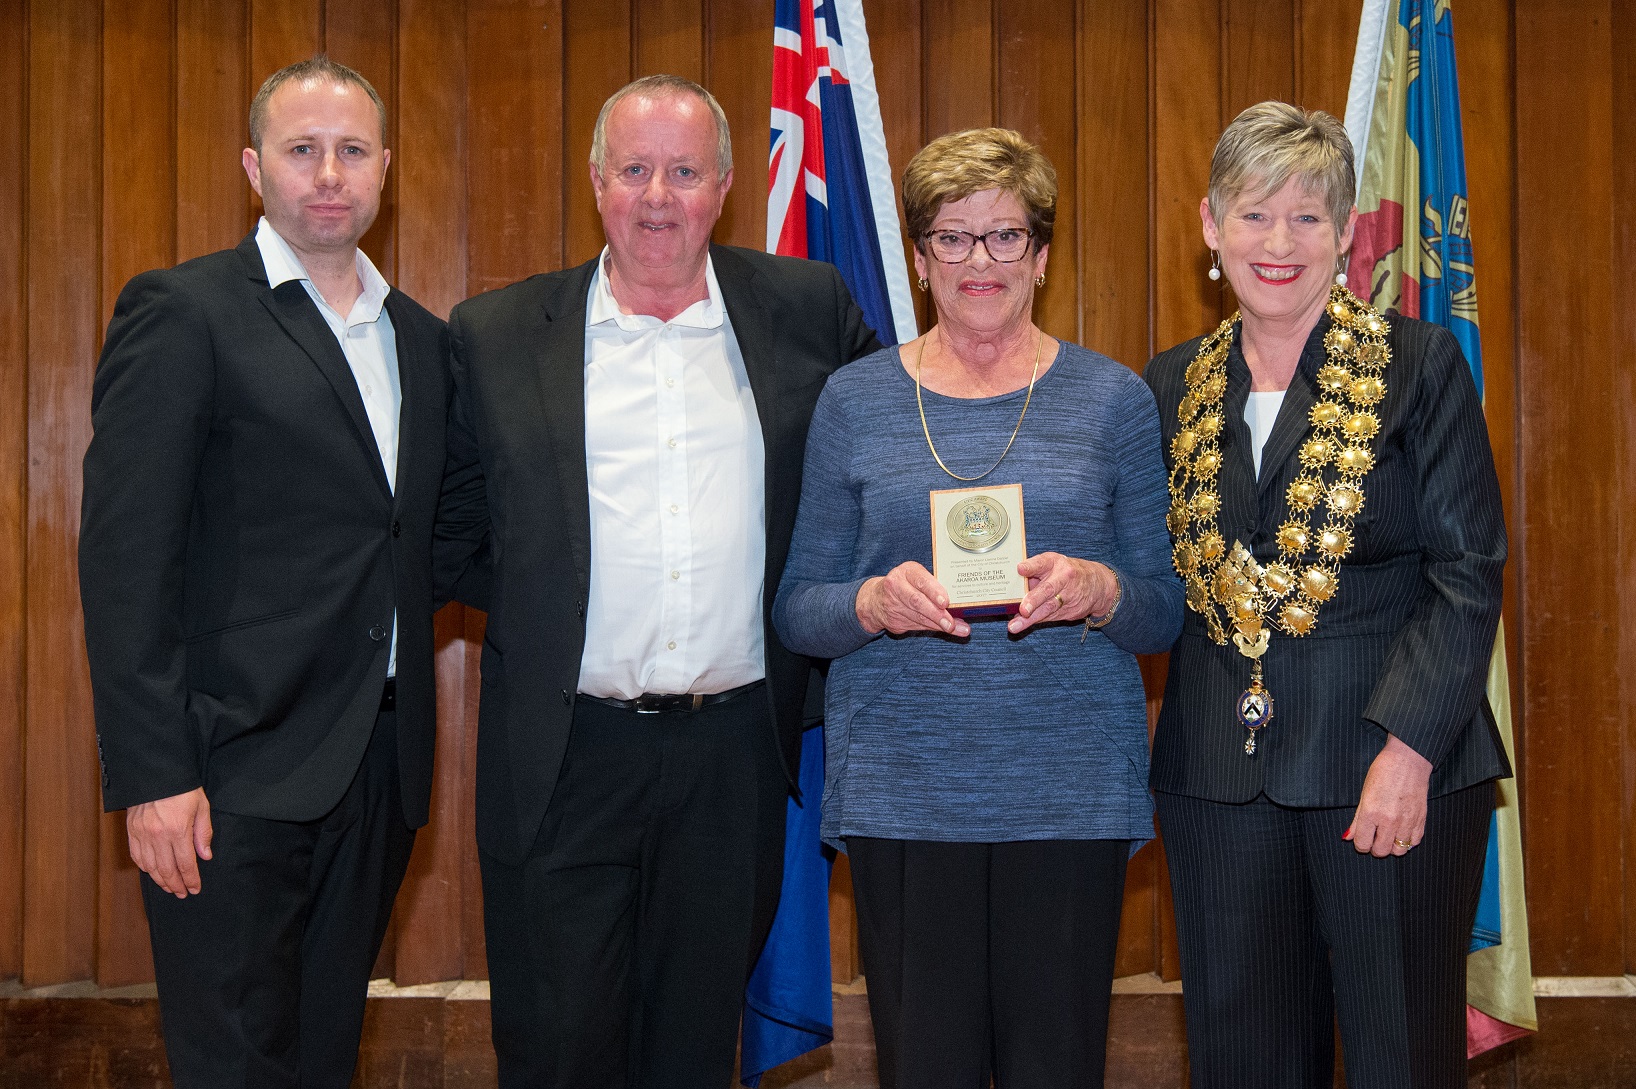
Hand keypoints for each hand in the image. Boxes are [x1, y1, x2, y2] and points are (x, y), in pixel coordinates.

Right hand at [126, 787, 213, 897]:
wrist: (157, 773)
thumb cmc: (183, 788)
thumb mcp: (202, 807)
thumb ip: (203, 833)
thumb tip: (205, 856)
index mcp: (178, 830)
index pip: (186, 863)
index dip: (191, 879)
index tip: (195, 889)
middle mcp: (158, 835)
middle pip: (167, 870)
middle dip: (176, 885)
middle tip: (182, 893)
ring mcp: (142, 834)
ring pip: (150, 867)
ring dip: (160, 880)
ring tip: (170, 887)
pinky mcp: (131, 831)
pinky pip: (137, 856)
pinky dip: (145, 868)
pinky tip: (153, 873)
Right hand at [856, 562, 970, 636]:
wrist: (875, 599)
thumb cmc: (906, 586)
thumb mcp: (918, 579)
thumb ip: (937, 589)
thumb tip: (961, 605)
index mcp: (906, 571)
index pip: (920, 581)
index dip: (934, 592)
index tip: (946, 602)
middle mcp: (896, 586)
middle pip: (917, 601)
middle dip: (936, 614)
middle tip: (951, 623)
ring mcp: (892, 604)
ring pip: (918, 617)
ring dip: (937, 624)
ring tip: (952, 628)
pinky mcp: (892, 621)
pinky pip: (915, 626)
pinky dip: (930, 628)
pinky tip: (942, 630)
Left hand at [1008, 554, 1118, 633]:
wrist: (1098, 585)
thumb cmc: (1066, 572)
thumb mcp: (1052, 565)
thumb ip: (1033, 574)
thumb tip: (1012, 588)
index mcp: (1055, 562)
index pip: (1042, 562)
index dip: (1031, 566)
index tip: (1020, 569)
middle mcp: (1063, 577)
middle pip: (1048, 589)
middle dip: (1034, 600)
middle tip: (1023, 610)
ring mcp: (1069, 595)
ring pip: (1048, 608)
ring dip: (1031, 619)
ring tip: (1015, 626)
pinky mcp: (1071, 610)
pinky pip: (1050, 617)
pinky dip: (1036, 621)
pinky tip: (1023, 625)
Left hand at [1344, 735, 1431, 856]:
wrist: (1408, 760)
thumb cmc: (1383, 772)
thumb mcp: (1364, 794)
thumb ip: (1357, 820)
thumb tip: (1348, 837)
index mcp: (1371, 813)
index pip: (1363, 843)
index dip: (1361, 844)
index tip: (1362, 839)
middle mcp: (1390, 820)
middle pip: (1381, 851)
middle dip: (1375, 848)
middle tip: (1374, 838)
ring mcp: (1407, 821)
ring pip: (1399, 850)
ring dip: (1392, 846)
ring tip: (1388, 835)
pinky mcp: (1421, 820)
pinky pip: (1414, 842)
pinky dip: (1407, 841)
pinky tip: (1401, 831)